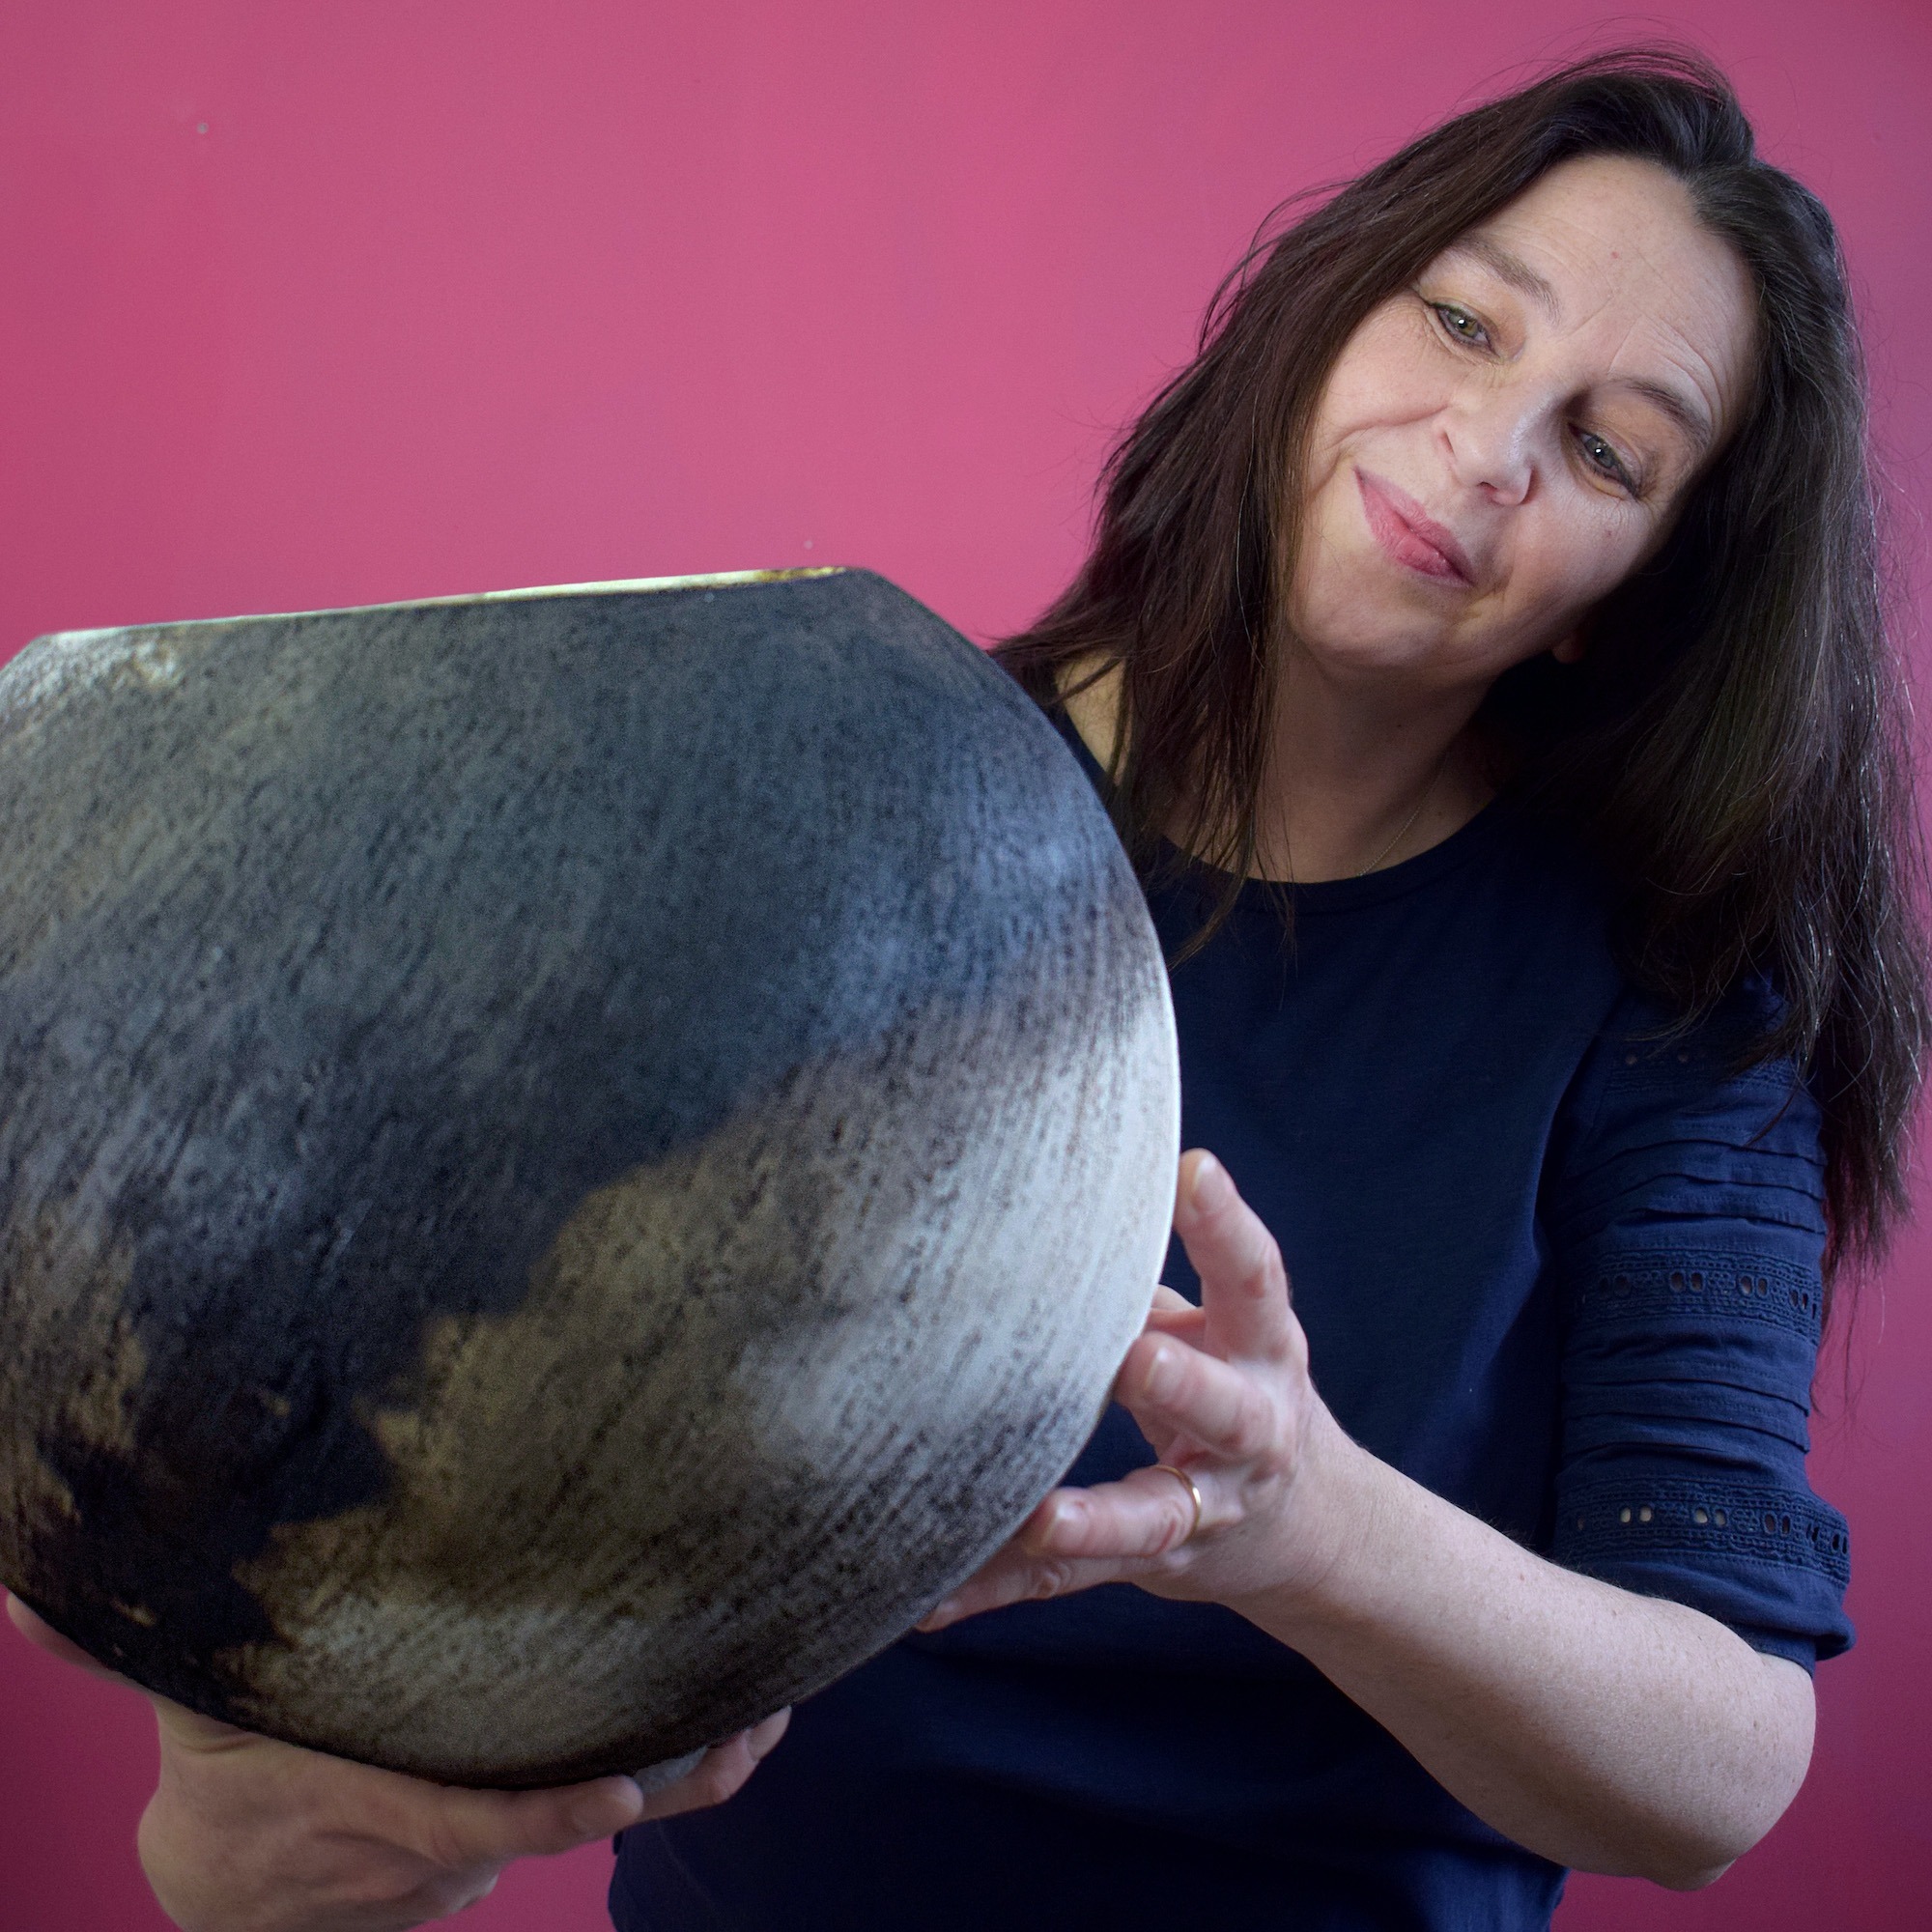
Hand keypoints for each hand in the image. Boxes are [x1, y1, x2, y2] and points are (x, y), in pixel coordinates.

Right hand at [7, 1591, 787, 1931]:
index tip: (621, 1790)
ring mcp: (478, 1861)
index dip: (538, 1811)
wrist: (231, 1880)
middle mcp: (431, 1847)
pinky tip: (741, 1724)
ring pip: (592, 1819)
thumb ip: (140, 1645)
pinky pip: (599, 1811)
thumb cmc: (224, 1762)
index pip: (457, 1821)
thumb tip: (19, 1597)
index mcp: (356, 1802)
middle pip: (558, 1825)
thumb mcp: (191, 1703)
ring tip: (770, 1708)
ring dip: (683, 1774)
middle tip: (750, 1727)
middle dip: (658, 1782)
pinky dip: (671, 1774)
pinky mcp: (507, 1847)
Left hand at [920, 1148, 1357, 1627]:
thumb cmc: (1236, 1387)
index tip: (1194, 1170)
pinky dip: (1001, 1588)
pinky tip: (933, 1600)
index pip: (1253, 1278)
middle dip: (1182, 1383)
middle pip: (1223, 1407)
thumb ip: (1151, 1283)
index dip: (1226, 1225)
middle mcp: (1249, 1429)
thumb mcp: (1223, 1328)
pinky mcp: (1154, 1563)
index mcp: (1261, 1349)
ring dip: (1097, 1519)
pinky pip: (1071, 1577)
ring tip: (1043, 1518)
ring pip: (1153, 1516)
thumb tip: (1044, 1210)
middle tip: (1140, 1356)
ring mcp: (1206, 1507)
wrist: (1311, 1529)